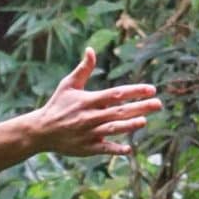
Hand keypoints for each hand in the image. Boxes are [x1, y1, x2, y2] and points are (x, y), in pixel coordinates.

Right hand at [30, 49, 161, 156]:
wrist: (40, 131)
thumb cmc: (57, 105)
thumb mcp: (68, 85)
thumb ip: (83, 69)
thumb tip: (90, 49)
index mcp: (87, 101)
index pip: (115, 94)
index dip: (134, 91)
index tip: (151, 89)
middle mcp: (89, 116)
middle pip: (118, 111)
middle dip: (139, 107)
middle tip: (158, 104)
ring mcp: (88, 133)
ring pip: (112, 129)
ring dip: (129, 126)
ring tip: (144, 121)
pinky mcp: (86, 148)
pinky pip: (103, 149)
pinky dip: (115, 149)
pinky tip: (129, 149)